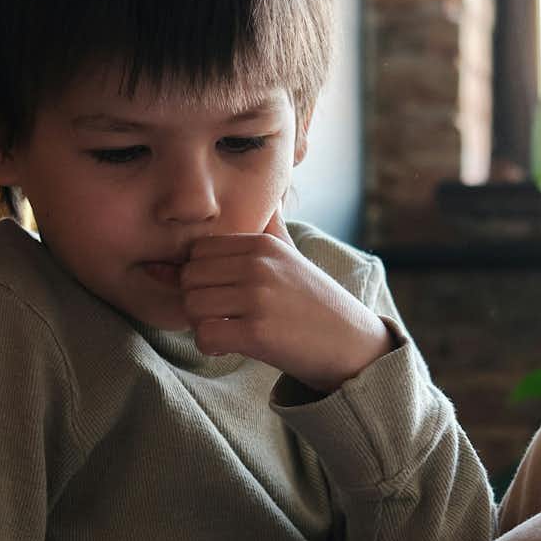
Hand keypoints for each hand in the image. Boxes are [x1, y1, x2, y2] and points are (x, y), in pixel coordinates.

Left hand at [180, 211, 394, 391]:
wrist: (351, 342)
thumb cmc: (313, 301)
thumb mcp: (291, 254)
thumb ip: (270, 226)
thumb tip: (266, 194)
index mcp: (262, 244)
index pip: (198, 250)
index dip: (199, 274)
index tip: (219, 292)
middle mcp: (259, 265)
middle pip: (189, 277)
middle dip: (195, 300)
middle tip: (217, 315)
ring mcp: (258, 298)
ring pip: (192, 306)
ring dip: (201, 325)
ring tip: (224, 329)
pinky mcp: (258, 333)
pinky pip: (205, 335)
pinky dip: (210, 346)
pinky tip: (229, 346)